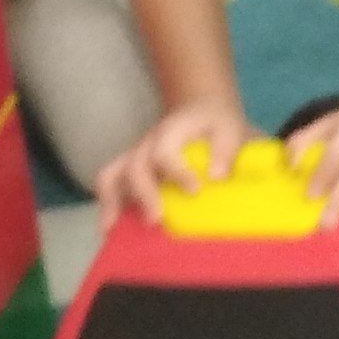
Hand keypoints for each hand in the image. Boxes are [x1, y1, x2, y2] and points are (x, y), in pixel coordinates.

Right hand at [96, 99, 251, 223]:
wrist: (199, 110)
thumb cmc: (214, 123)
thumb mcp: (228, 129)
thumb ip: (225, 150)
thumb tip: (216, 176)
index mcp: (171, 132)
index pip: (165, 151)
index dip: (177, 172)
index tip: (195, 190)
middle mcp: (147, 144)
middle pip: (135, 167)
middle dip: (144, 194)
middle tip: (156, 219)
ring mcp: (135, 157)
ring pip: (111, 174)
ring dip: (112, 201)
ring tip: (112, 228)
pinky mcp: (131, 170)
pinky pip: (110, 185)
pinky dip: (109, 205)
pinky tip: (110, 229)